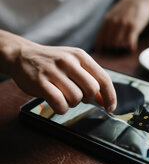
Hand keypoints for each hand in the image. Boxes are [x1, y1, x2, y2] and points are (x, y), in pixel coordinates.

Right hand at [0, 31, 115, 113]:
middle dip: (89, 99)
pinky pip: (59, 103)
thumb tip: (105, 100)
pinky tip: (57, 103)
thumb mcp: (73, 64)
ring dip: (72, 103)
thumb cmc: (52, 62)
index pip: (103, 78)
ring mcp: (54, 71)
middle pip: (92, 89)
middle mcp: (69, 61)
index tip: (110, 107)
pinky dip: (61, 108)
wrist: (23, 55)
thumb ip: (90, 78)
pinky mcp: (41, 82)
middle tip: (79, 97)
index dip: (110, 96)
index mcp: (80, 55)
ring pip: (76, 98)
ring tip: (64, 96)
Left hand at [96, 0, 148, 50]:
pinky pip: (129, 43)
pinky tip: (132, 46)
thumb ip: (109, 24)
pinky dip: (130, 47)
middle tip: (120, 50)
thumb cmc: (128, 6)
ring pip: (118, 45)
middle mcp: (113, 23)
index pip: (99, 40)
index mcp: (107, 20)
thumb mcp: (114, 13)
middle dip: (113, 50)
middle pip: (109, 45)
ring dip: (122, 49)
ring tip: (126, 46)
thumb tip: (103, 37)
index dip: (102, 49)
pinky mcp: (134, 26)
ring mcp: (123, 25)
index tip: (106, 54)